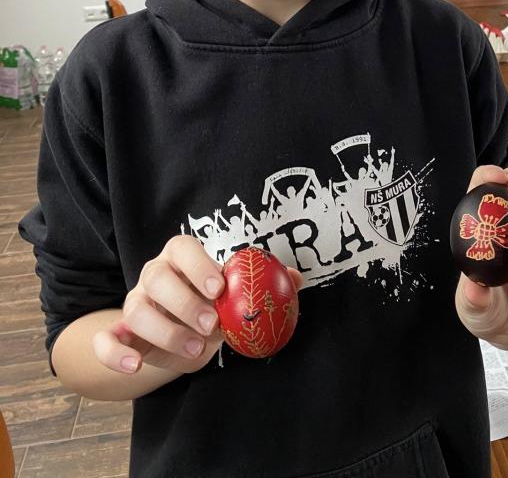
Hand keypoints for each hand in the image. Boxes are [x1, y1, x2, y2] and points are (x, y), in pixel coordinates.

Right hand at [92, 235, 301, 375]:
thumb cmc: (213, 307)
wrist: (181, 337)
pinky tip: (135, 365)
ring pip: (136, 309)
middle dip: (184, 302)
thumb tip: (297, 279)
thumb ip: (263, 284)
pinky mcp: (119, 334)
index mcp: (180, 258)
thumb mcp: (234, 296)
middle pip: (156, 277)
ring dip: (165, 332)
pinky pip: (106, 340)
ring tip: (196, 350)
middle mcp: (153, 276)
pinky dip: (114, 352)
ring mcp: (133, 304)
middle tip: (211, 325)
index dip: (198, 265)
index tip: (219, 288)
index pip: (181, 248)